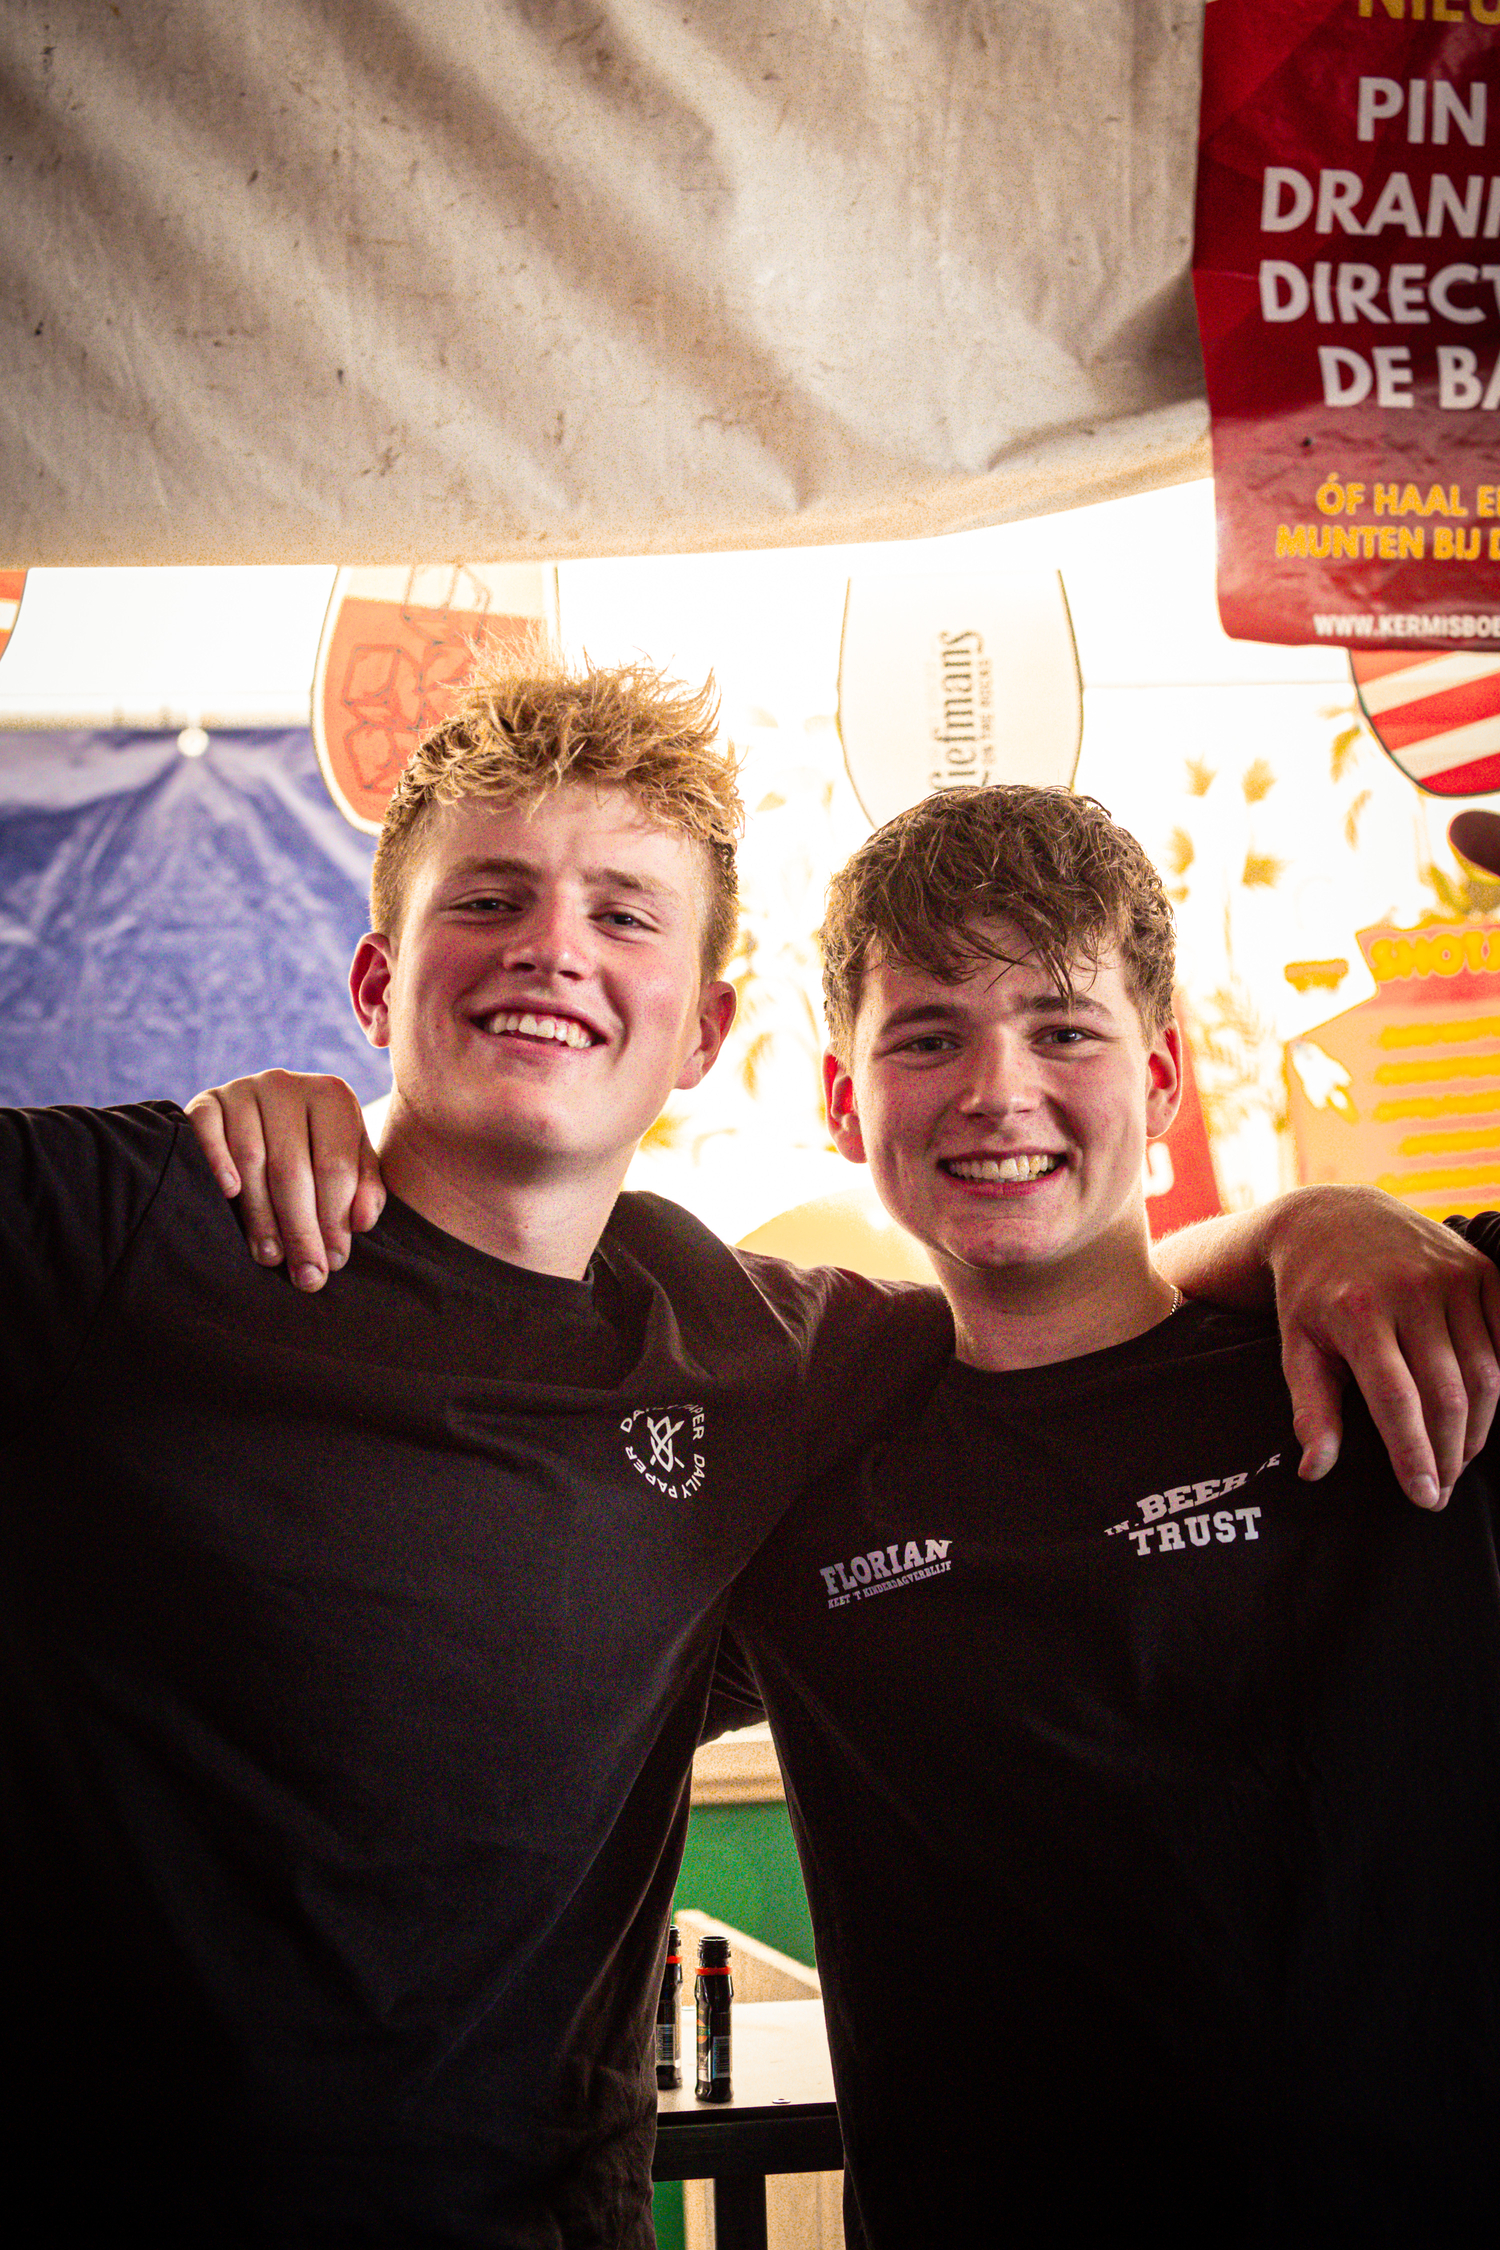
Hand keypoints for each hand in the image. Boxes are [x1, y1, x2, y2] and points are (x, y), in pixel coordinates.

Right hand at [184, 1072, 385, 1289]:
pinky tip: (229, 1194)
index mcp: (332, 1096)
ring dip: (260, 1215)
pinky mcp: (207, 1100)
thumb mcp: (352, 1164)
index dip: (335, 1219)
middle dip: (300, 1228)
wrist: (267, 1117)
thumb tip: (360, 1223)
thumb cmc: (317, 1149)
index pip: (336, 1166)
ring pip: (250, 1159)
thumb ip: (365, 1190)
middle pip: (292, 1168)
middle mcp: (287, 1085)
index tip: (333, 1262)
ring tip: (271, 1256)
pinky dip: (216, 1161)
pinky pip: (206, 1132)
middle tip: (305, 1274)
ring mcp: (243, 1089)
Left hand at [1266, 1186, 1499, 1508]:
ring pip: (1486, 1373)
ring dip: (1479, 1428)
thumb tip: (1315, 1471)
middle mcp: (1410, 1291)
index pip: (1397, 1401)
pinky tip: (1481, 1414)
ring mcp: (1451, 1276)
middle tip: (1441, 1490)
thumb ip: (1311, 1409)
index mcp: (1358, 1312)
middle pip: (1448, 1394)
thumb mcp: (1297, 1346)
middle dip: (1449, 1453)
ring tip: (1459, 1460)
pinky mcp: (1480, 1269)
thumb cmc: (1310, 1293)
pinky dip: (1499, 1383)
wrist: (1334, 1218)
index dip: (1415, 1454)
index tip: (1423, 1497)